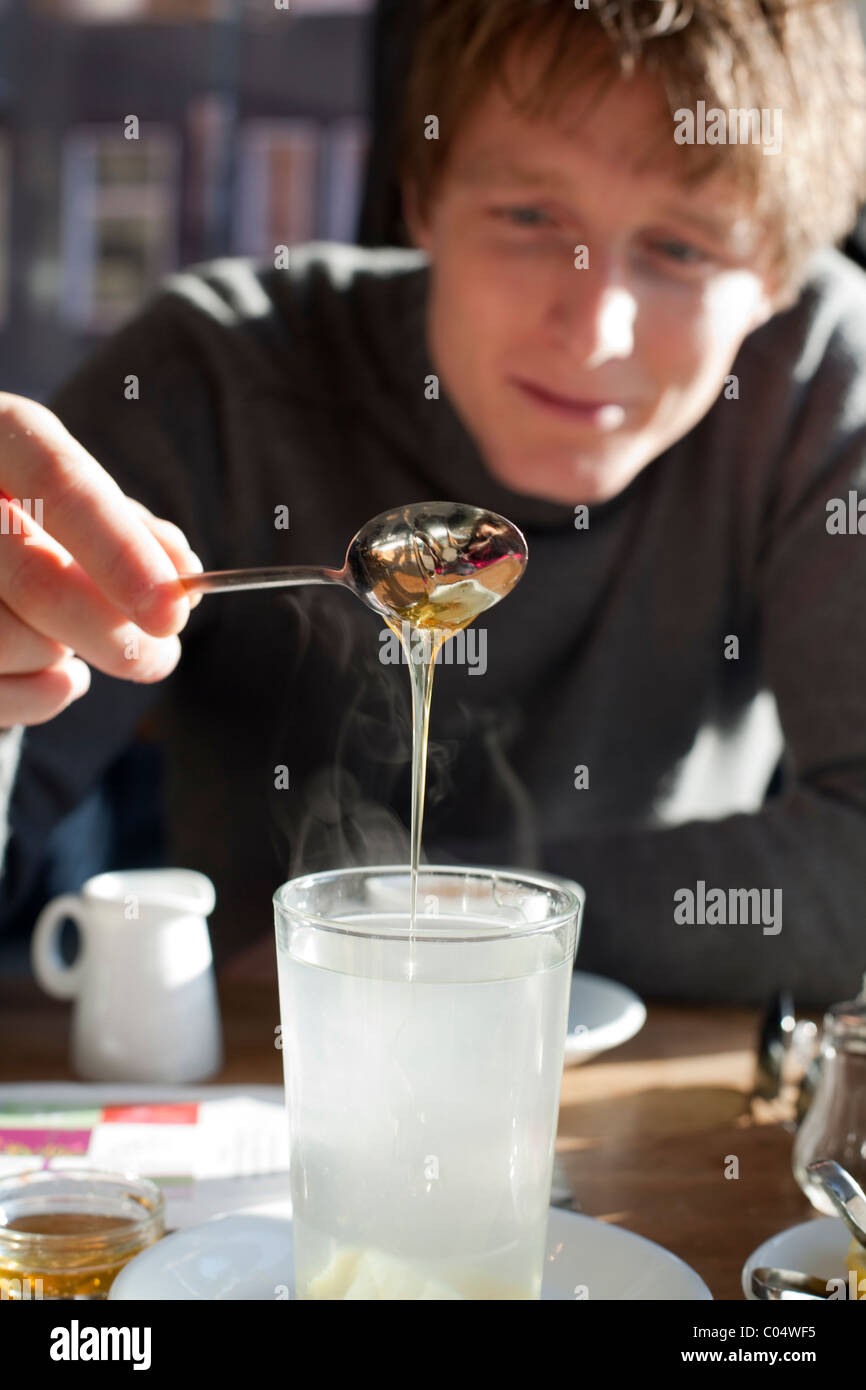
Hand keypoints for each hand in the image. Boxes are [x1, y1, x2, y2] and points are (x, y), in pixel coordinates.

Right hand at [0, 392, 202, 726]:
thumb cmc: (24, 517)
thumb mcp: (73, 502)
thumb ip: (131, 530)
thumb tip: (184, 571)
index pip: (59, 484)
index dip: (120, 552)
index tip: (173, 611)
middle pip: (32, 577)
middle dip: (111, 633)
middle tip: (162, 659)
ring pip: (3, 641)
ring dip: (62, 661)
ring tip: (78, 649)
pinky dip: (35, 699)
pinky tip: (62, 681)